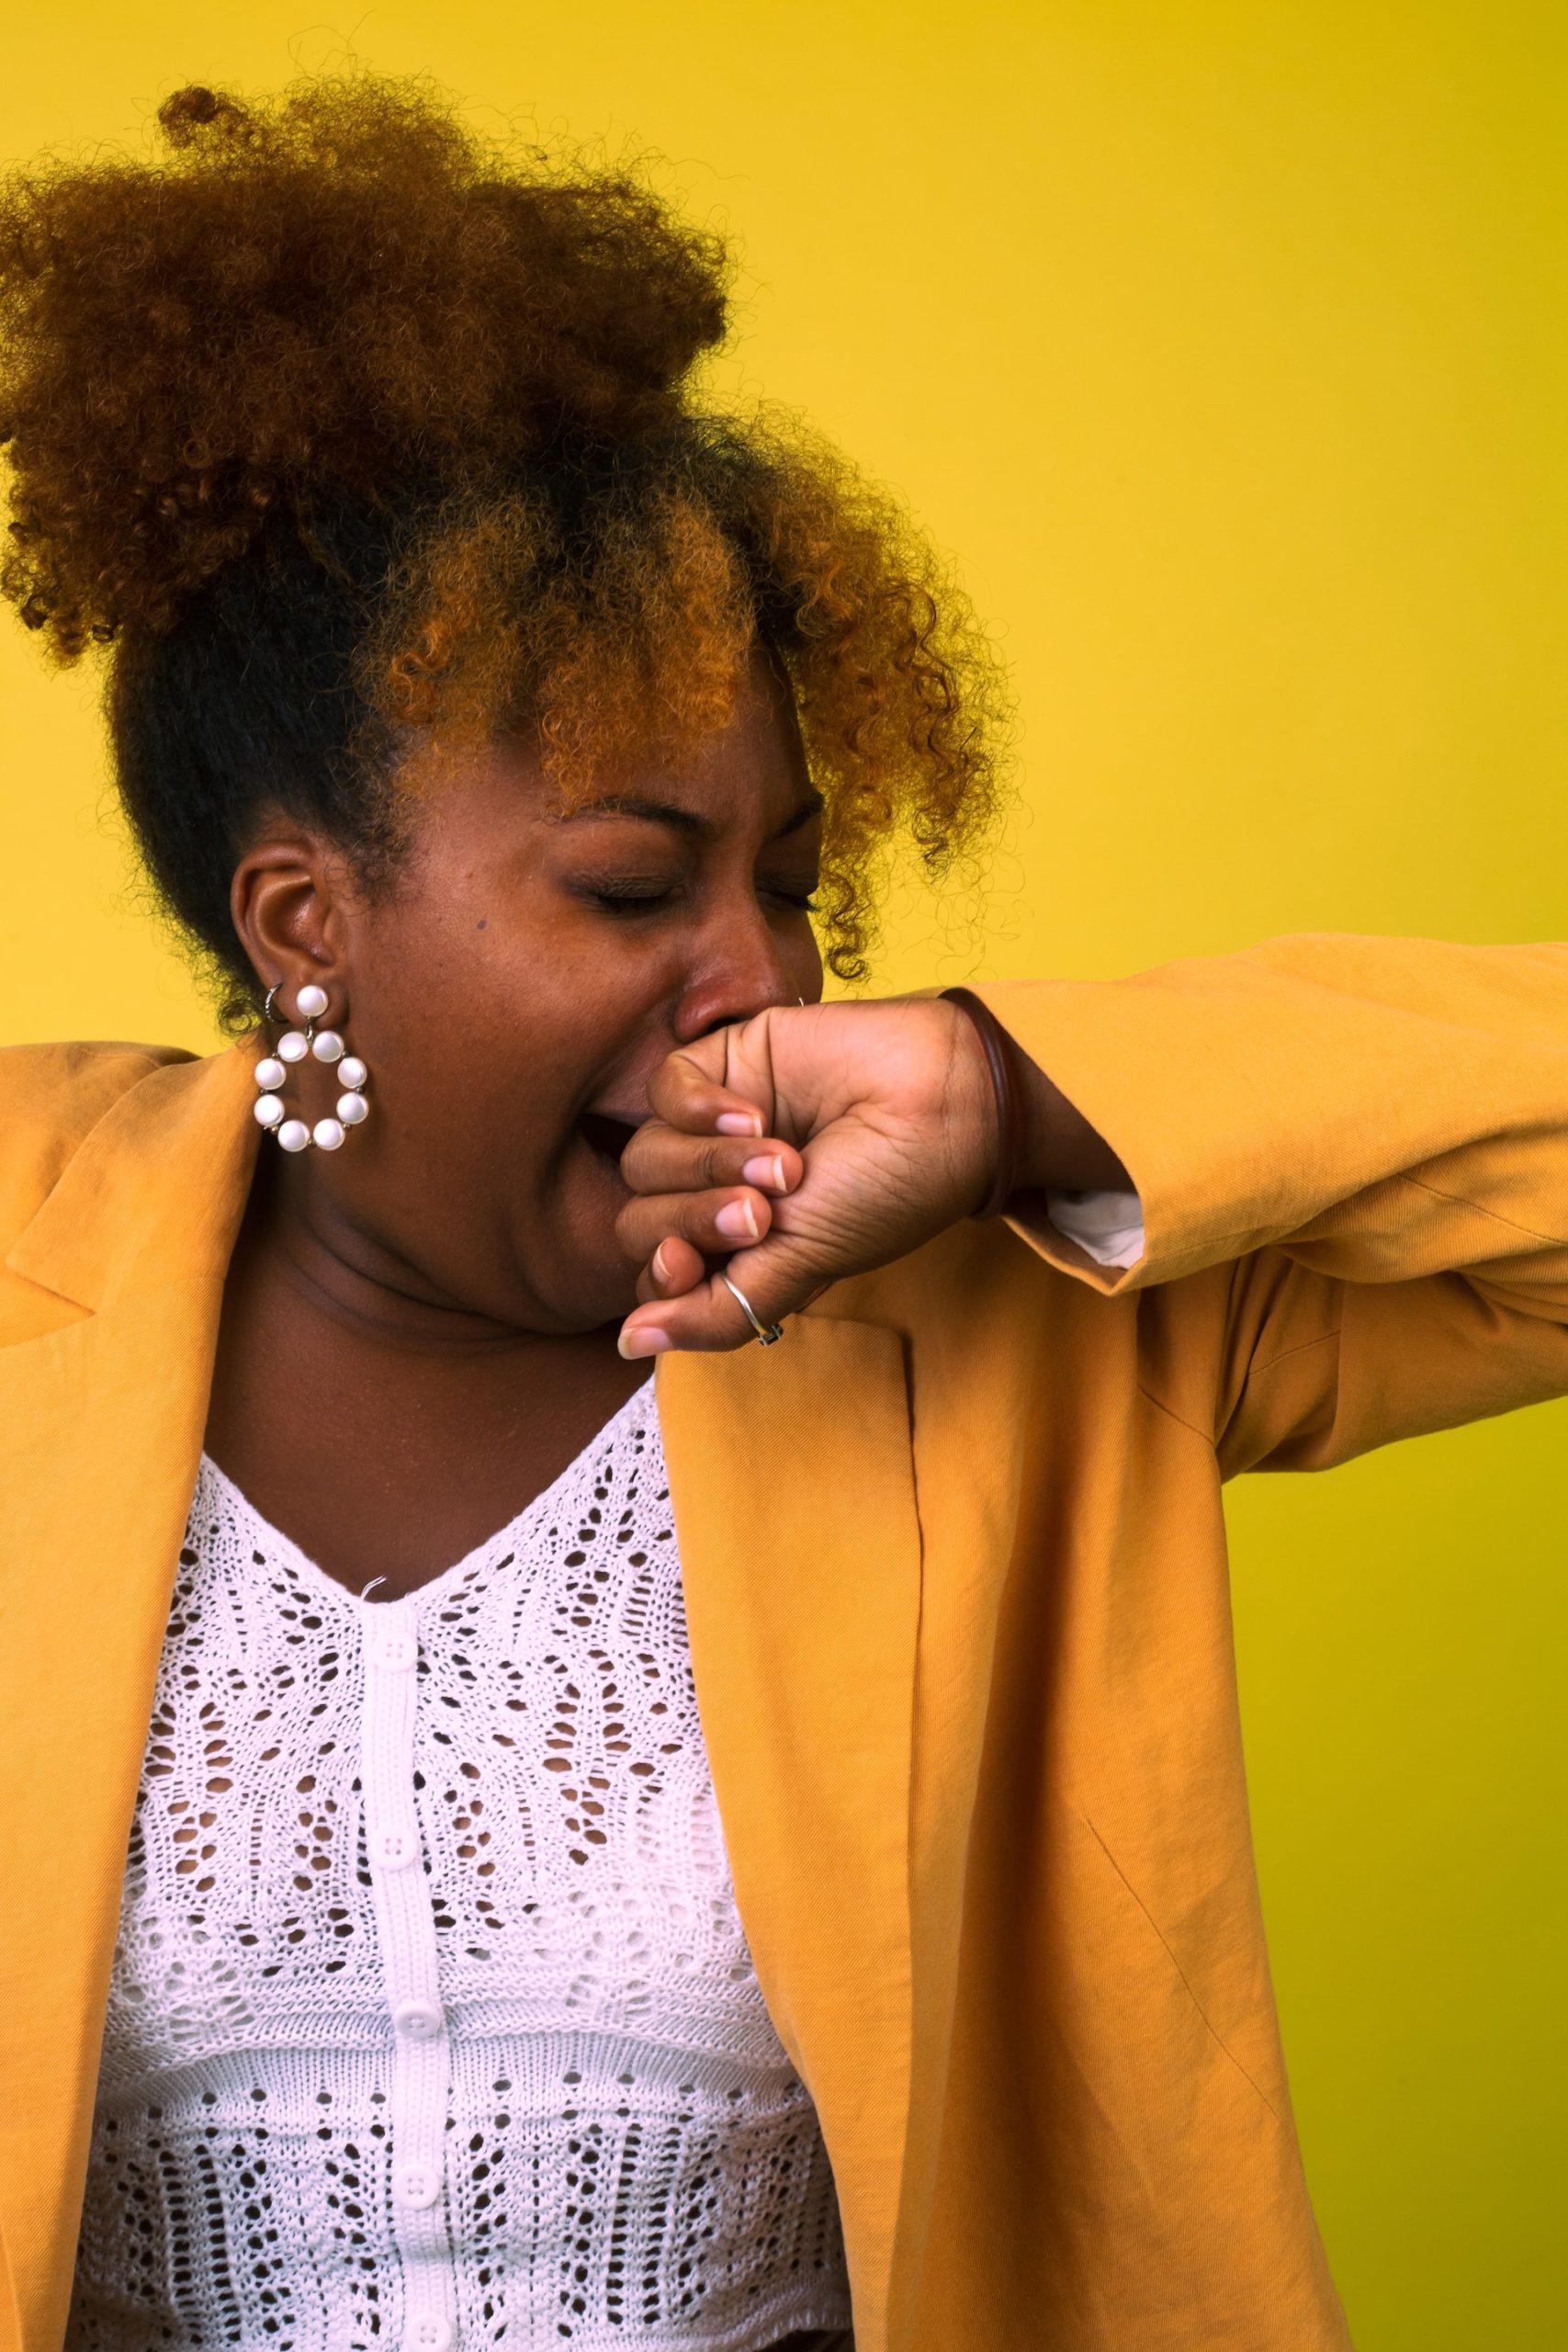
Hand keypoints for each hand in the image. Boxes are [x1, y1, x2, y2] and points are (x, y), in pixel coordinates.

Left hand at [615, 998, 999, 1354]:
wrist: (941, 1103)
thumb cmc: (887, 1191)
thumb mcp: (801, 1268)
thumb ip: (716, 1311)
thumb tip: (631, 1342)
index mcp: (736, 1247)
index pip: (654, 1269)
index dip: (660, 1272)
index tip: (691, 1265)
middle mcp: (718, 1188)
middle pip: (641, 1215)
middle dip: (694, 1219)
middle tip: (762, 1212)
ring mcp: (715, 1126)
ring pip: (644, 1155)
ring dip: (710, 1164)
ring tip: (783, 1160)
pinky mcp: (723, 1061)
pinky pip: (662, 1089)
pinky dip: (697, 1109)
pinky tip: (751, 1114)